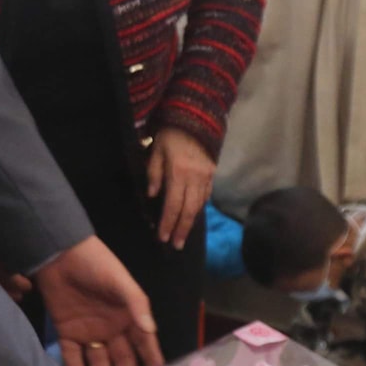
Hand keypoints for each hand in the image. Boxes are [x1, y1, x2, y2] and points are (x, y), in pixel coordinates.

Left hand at [35, 236, 162, 365]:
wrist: (60, 254)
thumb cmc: (97, 264)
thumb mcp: (120, 282)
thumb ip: (136, 305)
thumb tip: (151, 331)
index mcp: (129, 316)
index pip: (144, 344)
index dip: (151, 362)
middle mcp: (112, 328)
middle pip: (122, 359)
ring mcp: (89, 332)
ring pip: (99, 362)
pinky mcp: (67, 332)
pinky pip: (73, 357)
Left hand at [145, 127, 214, 246]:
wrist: (194, 119)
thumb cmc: (169, 135)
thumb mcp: (155, 152)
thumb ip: (154, 174)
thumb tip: (153, 196)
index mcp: (178, 173)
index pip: (173, 205)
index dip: (168, 223)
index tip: (163, 237)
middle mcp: (194, 178)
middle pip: (189, 210)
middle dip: (182, 229)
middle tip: (176, 246)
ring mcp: (205, 176)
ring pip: (199, 205)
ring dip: (191, 222)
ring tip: (184, 235)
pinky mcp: (212, 173)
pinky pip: (206, 195)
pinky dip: (199, 208)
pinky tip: (193, 215)